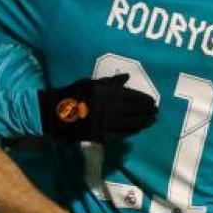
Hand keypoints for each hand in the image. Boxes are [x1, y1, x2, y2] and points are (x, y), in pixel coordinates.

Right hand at [38, 74, 157, 141]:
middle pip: (135, 111)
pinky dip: (131, 132)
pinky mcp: (102, 135)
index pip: (133, 97)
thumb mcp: (92, 83)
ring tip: (151, 121)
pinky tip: (137, 130)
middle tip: (156, 112)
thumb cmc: (74, 93)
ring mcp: (107, 123)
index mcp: (109, 94)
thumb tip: (127, 78)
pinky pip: (121, 134)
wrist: (57, 113)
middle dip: (147, 111)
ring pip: (131, 123)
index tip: (153, 101)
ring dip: (143, 122)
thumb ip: (111, 81)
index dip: (145, 100)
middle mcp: (112, 109)